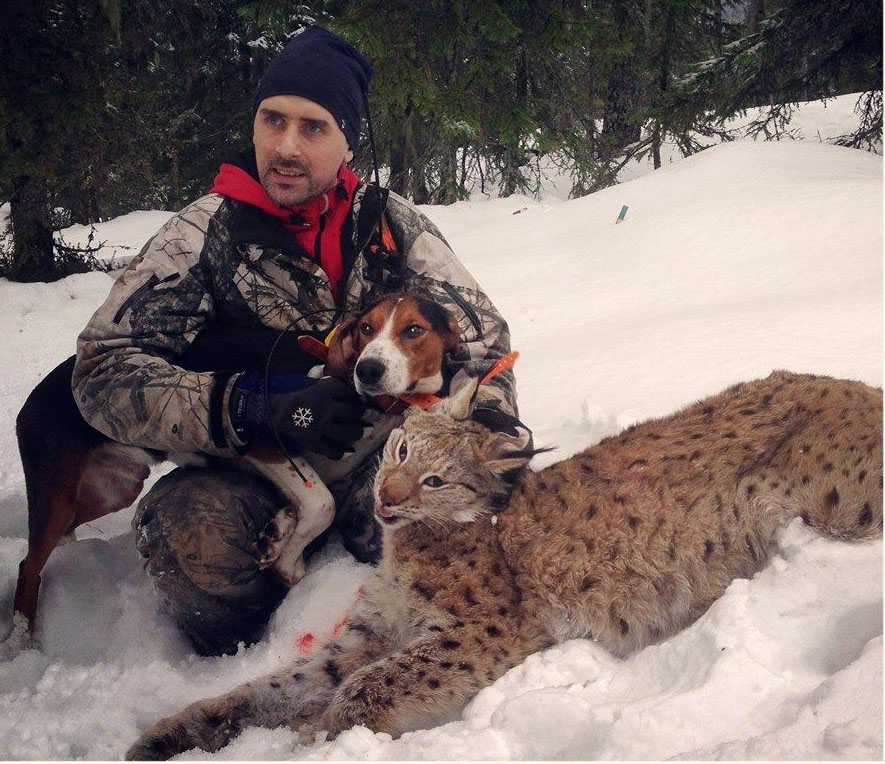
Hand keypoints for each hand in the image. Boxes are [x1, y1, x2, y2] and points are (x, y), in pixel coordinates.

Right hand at [230, 372, 369, 458]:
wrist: (270, 410)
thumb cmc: (289, 394)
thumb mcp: (308, 382)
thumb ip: (325, 383)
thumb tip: (343, 385)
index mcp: (323, 390)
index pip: (347, 391)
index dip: (355, 395)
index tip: (359, 398)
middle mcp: (324, 408)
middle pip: (353, 412)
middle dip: (362, 413)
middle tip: (366, 414)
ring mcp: (319, 426)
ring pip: (347, 432)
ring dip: (359, 432)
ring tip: (366, 431)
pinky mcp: (312, 442)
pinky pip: (332, 450)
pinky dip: (342, 452)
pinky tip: (348, 451)